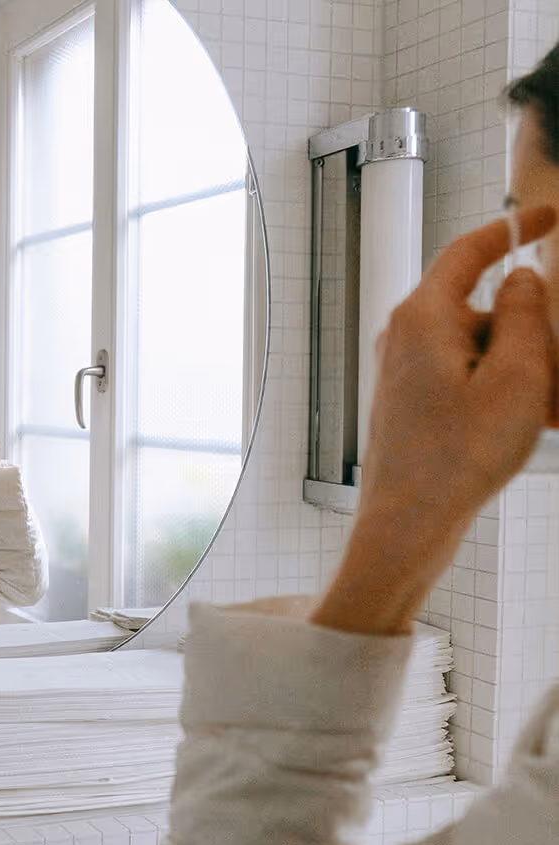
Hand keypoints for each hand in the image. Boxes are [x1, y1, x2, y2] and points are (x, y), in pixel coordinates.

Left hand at [312, 205, 557, 635]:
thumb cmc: (455, 458)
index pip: (470, 251)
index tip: (546, 215)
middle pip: (487, 312)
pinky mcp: (410, 401)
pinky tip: (526, 429)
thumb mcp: (516, 375)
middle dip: (532, 342)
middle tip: (551, 386)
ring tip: (542, 418)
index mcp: (423, 316)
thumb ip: (525, 312)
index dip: (512, 227)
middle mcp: (405, 337)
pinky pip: (467, 382)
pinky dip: (500, 396)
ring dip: (523, 377)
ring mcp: (405, 371)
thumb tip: (520, 279)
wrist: (407, 524)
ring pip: (484, 353)